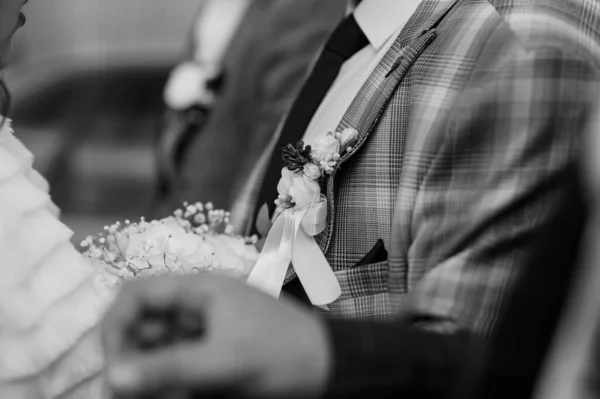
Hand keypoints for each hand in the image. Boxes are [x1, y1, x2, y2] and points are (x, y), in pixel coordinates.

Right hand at [102, 274, 331, 397]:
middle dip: (132, 360)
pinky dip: (171, 384)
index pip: (137, 295)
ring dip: (151, 377)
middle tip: (130, 394)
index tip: (114, 368)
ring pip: (158, 351)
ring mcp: (205, 331)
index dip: (115, 327)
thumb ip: (169, 368)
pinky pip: (178, 366)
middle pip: (143, 327)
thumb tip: (112, 378)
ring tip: (163, 398)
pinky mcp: (214, 355)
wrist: (330, 366)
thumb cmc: (281, 352)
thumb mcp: (225, 360)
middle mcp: (196, 306)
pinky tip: (181, 396)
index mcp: (199, 290)